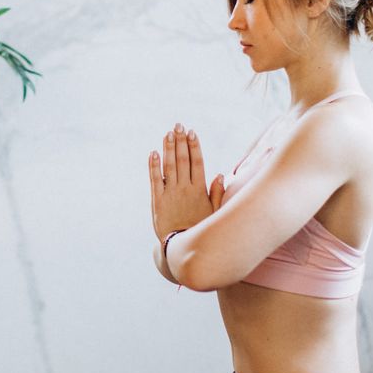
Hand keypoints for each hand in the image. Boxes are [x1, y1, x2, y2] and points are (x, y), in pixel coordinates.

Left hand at [149, 122, 225, 240]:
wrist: (180, 246)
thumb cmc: (199, 229)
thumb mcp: (213, 212)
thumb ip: (216, 193)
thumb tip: (219, 175)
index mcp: (199, 190)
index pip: (197, 162)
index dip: (194, 146)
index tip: (192, 132)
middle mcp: (185, 189)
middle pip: (183, 160)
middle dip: (180, 141)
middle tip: (178, 125)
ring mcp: (170, 194)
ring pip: (169, 166)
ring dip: (168, 149)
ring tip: (167, 134)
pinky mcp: (157, 201)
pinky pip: (155, 180)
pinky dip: (153, 166)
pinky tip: (153, 153)